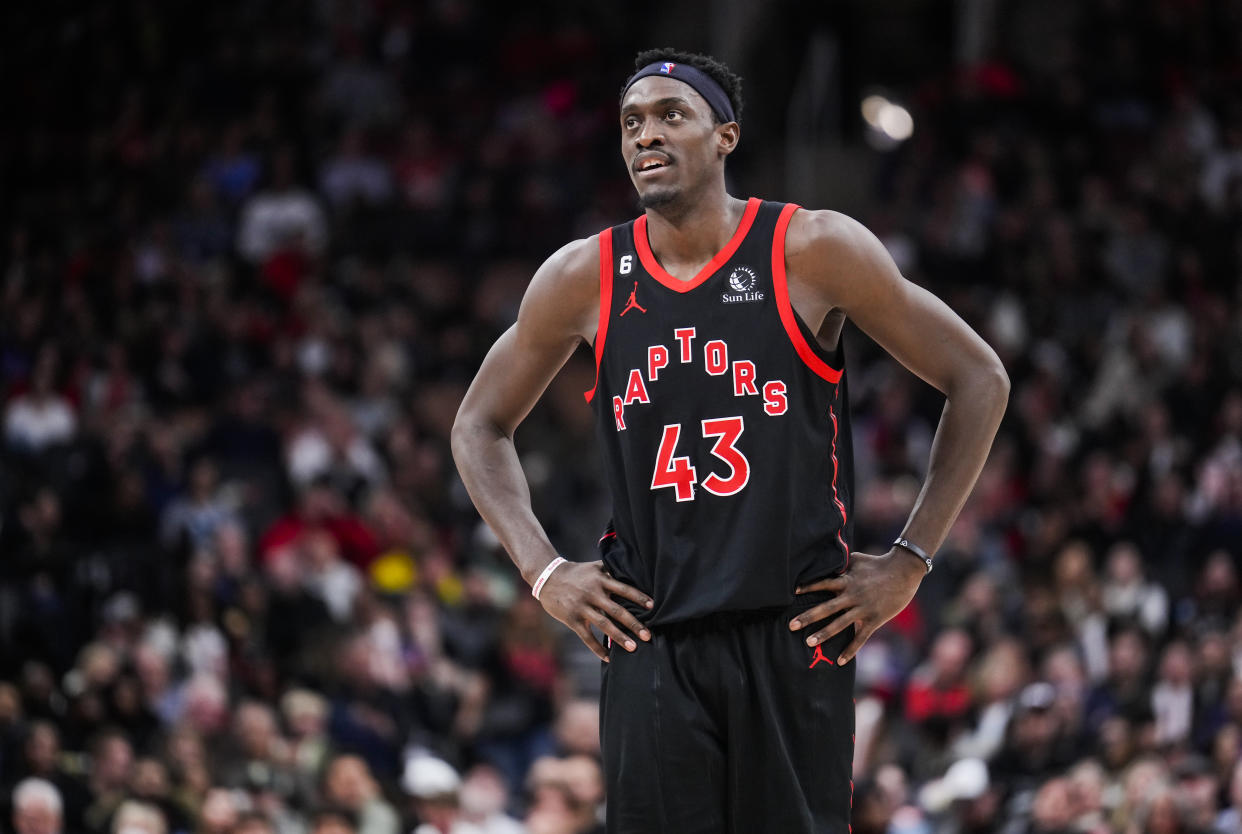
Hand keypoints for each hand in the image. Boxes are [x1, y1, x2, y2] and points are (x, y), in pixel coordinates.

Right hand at [538, 560, 652, 661]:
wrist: (548, 577)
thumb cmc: (576, 572)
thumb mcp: (594, 566)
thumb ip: (612, 570)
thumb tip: (634, 571)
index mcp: (600, 579)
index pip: (623, 589)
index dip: (638, 597)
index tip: (653, 606)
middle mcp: (592, 593)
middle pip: (617, 610)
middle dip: (633, 623)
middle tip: (648, 635)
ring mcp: (582, 607)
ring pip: (604, 625)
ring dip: (619, 637)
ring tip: (633, 647)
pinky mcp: (572, 619)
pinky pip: (587, 637)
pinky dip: (597, 648)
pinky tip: (608, 657)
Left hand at [788, 549, 924, 664]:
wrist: (904, 571)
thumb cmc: (878, 563)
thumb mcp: (857, 559)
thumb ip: (841, 565)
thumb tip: (826, 563)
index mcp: (847, 580)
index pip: (823, 584)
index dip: (808, 587)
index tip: (793, 592)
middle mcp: (852, 595)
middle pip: (826, 608)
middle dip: (808, 617)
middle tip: (791, 625)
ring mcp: (863, 609)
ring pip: (840, 624)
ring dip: (823, 634)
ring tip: (808, 642)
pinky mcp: (875, 620)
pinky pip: (860, 638)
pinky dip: (850, 650)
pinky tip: (840, 661)